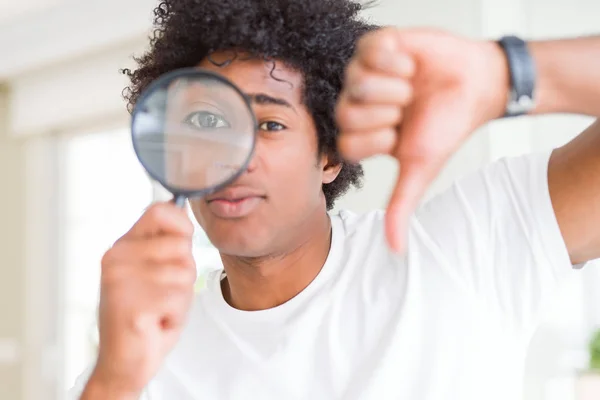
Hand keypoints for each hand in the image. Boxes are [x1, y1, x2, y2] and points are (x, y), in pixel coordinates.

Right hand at [84, 203, 196, 398]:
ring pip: (184, 272)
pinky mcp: (129, 304)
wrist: (124, 364)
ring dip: (181, 298)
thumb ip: (167, 245)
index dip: (182, 226)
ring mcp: (120, 280)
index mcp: (122, 247)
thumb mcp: (157, 273)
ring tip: (159, 310)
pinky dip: (176, 315)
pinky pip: (178, 297)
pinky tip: (156, 323)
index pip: (161, 211)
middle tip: (163, 296)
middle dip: (185, 274)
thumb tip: (183, 209)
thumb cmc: (146, 318)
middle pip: (181, 244)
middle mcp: (117, 258)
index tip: (181, 250)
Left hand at [336, 27, 508, 251]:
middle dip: (387, 112)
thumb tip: (395, 251)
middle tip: (408, 108)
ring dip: (394, 87)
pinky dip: (398, 60)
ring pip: (356, 81)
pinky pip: (370, 51)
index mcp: (361, 134)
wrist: (475, 85)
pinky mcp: (375, 44)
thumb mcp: (421, 169)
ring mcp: (363, 73)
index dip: (378, 138)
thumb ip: (401, 204)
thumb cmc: (446, 127)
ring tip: (412, 85)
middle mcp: (356, 104)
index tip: (401, 133)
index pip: (345, 141)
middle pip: (345, 112)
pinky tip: (411, 65)